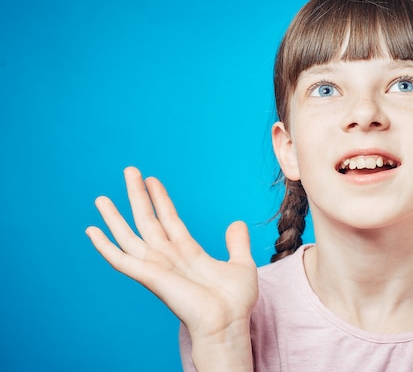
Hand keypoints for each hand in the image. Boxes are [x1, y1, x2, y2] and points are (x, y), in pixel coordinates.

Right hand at [86, 167, 258, 344]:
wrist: (228, 323)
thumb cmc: (234, 302)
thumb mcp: (240, 264)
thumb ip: (236, 243)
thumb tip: (236, 223)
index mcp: (188, 252)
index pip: (169, 219)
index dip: (161, 199)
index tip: (152, 179)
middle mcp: (168, 257)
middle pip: (147, 220)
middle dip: (138, 196)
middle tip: (129, 170)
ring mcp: (157, 266)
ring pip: (129, 235)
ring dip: (115, 217)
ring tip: (101, 198)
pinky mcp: (149, 276)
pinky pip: (121, 259)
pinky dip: (105, 246)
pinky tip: (91, 231)